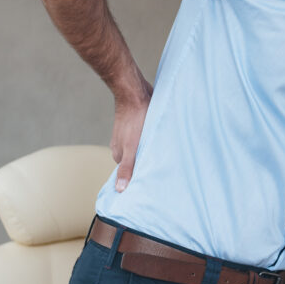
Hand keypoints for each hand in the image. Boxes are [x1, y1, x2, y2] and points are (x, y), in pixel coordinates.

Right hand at [110, 77, 152, 191]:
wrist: (135, 93)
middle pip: (136, 162)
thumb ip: (127, 168)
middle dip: (147, 168)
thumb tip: (120, 189)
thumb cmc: (134, 120)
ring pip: (142, 151)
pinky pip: (147, 140)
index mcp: (119, 154)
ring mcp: (130, 136)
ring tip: (166, 163)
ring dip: (152, 155)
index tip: (150, 187)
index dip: (138, 180)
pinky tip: (163, 146)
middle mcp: (123, 146)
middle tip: (162, 176)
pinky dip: (153, 144)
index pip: (129, 174)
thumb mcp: (132, 147)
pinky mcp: (139, 127)